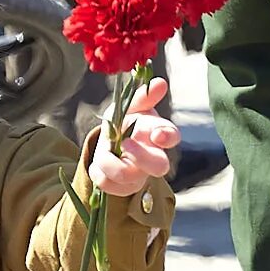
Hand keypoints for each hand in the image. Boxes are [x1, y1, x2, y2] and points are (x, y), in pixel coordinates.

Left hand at [88, 76, 180, 197]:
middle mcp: (153, 158)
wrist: (109, 141)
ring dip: (112, 164)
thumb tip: (160, 83)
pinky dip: (100, 174)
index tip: (157, 134)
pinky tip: (97, 165)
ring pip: (131, 179)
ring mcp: (139, 175)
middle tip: (125, 144)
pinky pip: (111, 187)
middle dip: (142, 157)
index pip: (172, 137)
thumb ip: (142, 97)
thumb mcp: (129, 107)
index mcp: (157, 134)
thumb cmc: (125, 121)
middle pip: (160, 167)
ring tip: (103, 152)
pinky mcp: (123, 187)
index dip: (168, 137)